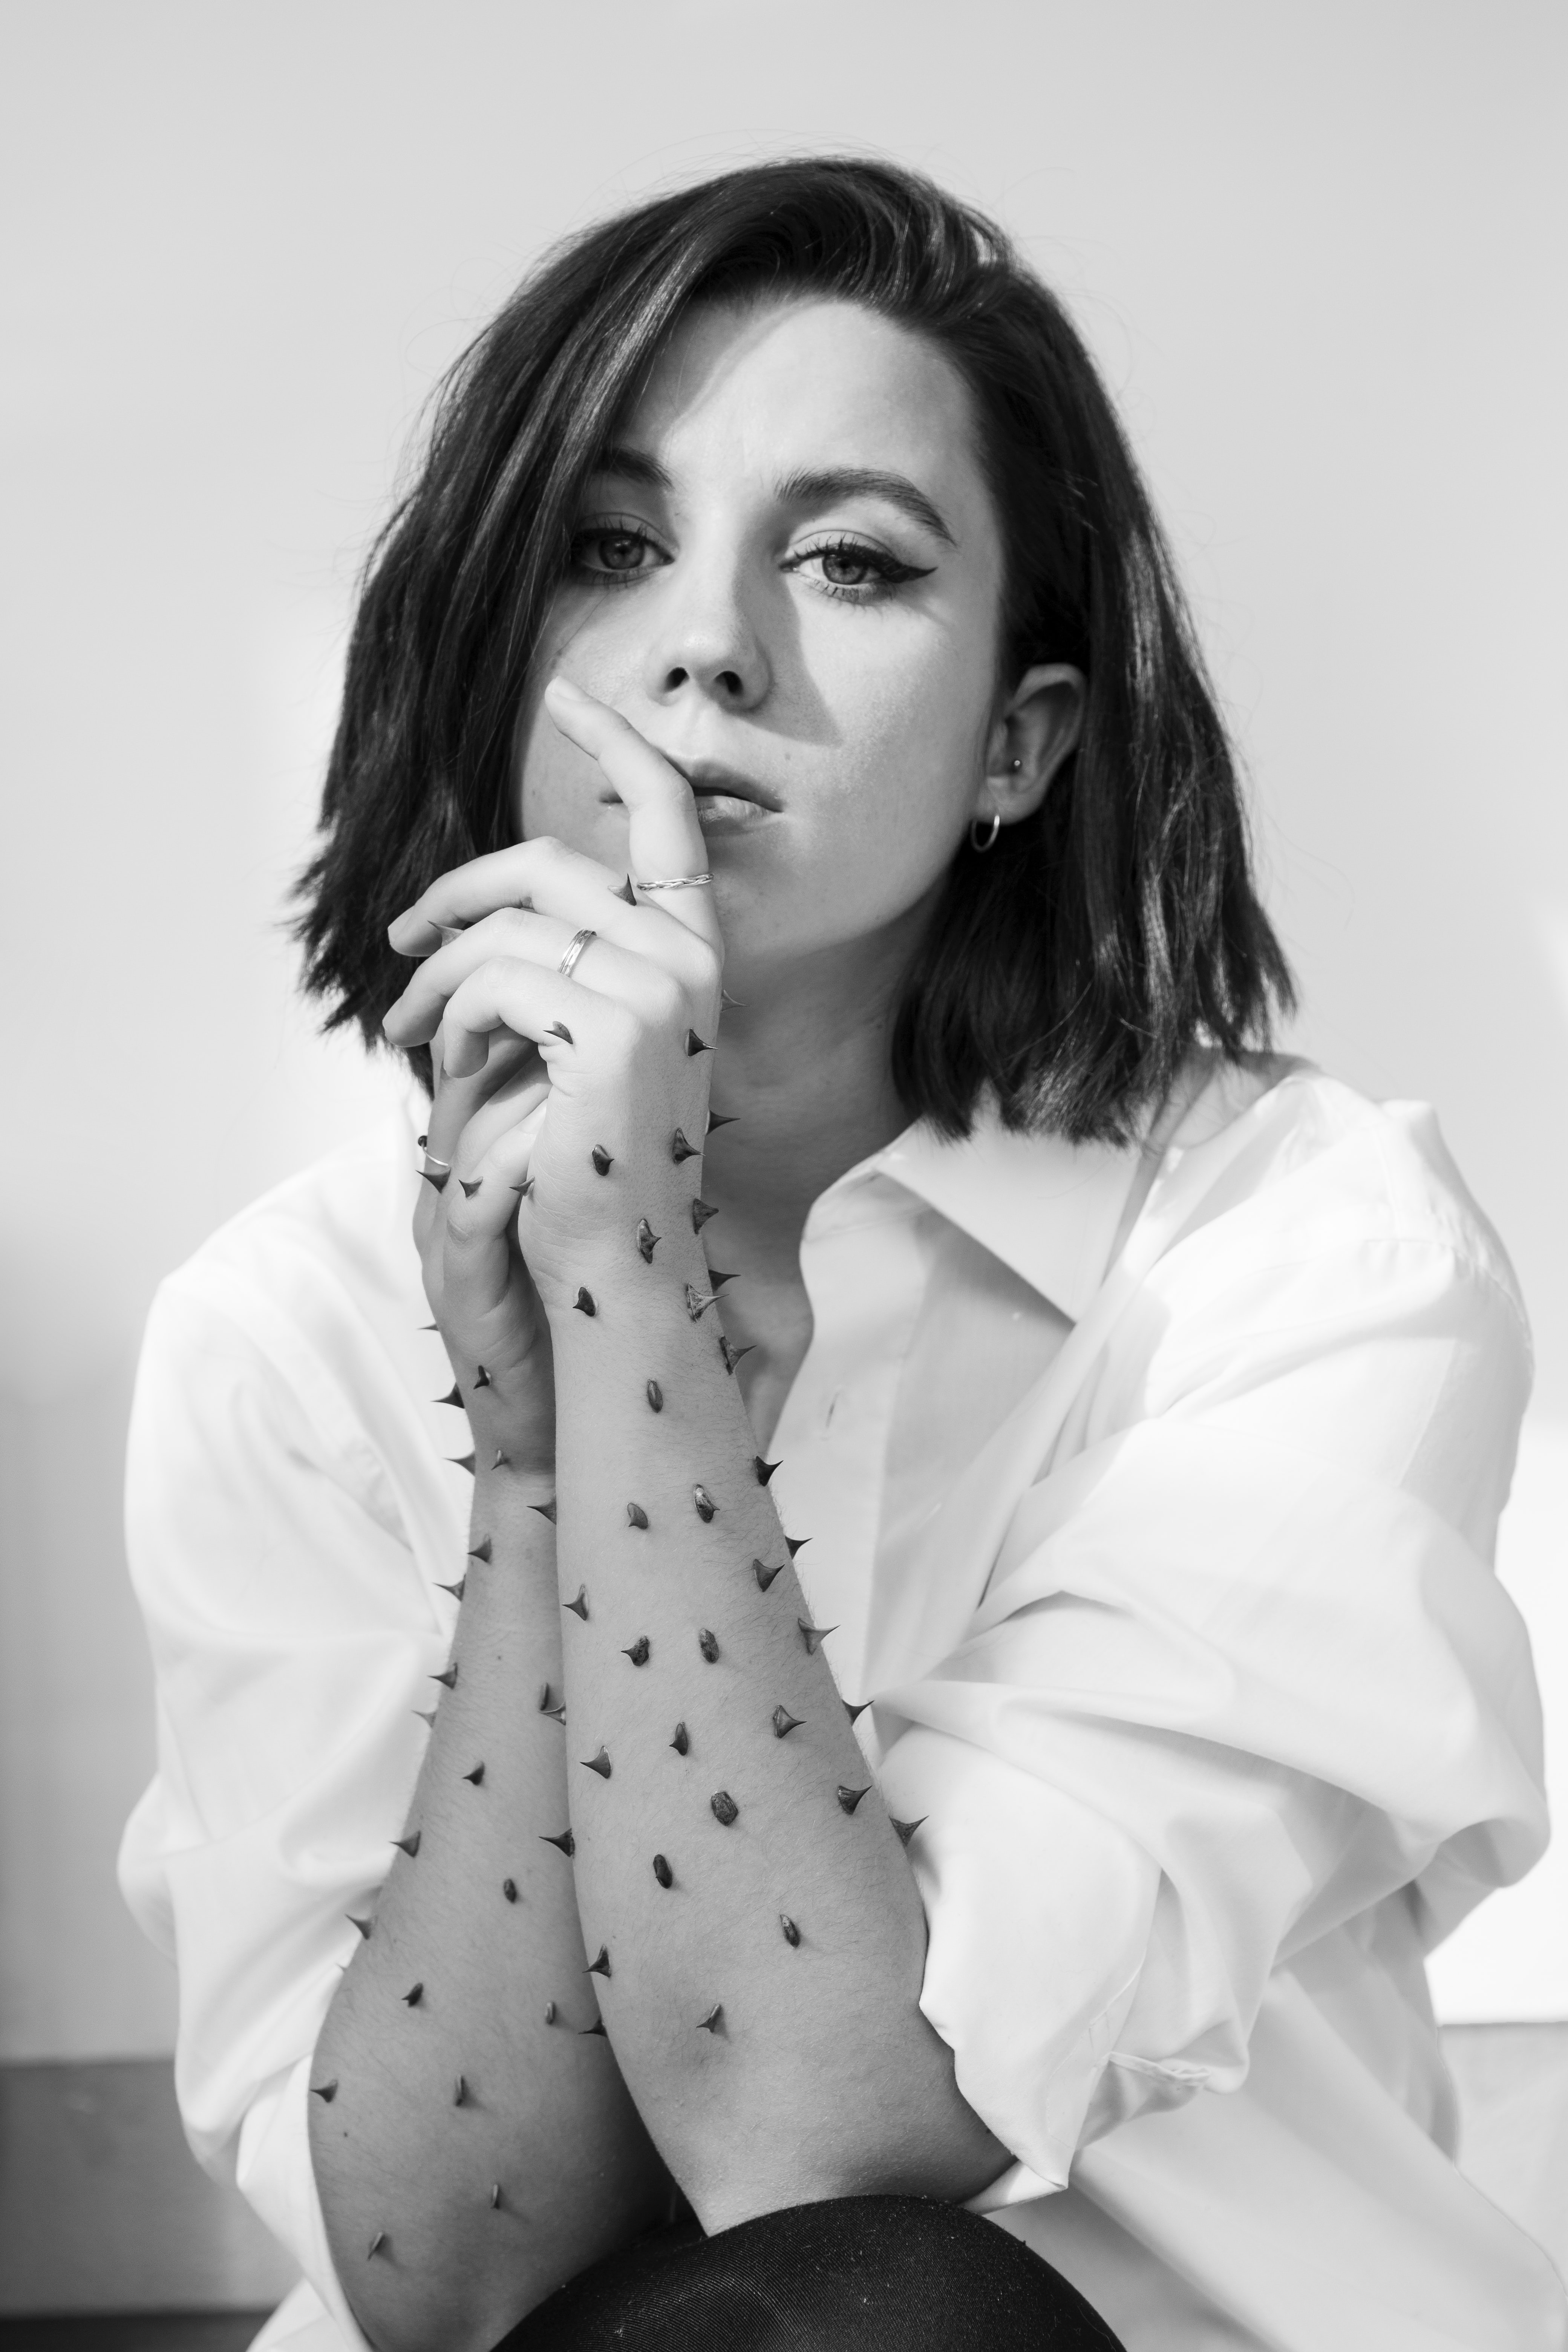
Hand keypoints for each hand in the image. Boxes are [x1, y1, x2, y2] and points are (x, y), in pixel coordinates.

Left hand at [384, 680, 723, 1323]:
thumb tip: (477, 917)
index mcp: (692, 954)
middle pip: (548, 862)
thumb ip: (558, 968)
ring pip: (505, 927)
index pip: (669, 818)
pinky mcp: (610, 1029)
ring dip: (435, 979)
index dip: (620, 743)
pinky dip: (453, 1022)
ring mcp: (658, 990)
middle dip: (454, 893)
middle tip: (398, 935)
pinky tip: (453, 1070)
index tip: (570, 693)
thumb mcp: (579, 1044)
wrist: (611, 1258)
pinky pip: (493, 981)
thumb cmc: (585, 1159)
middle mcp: (689, 960)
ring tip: (412, 1038)